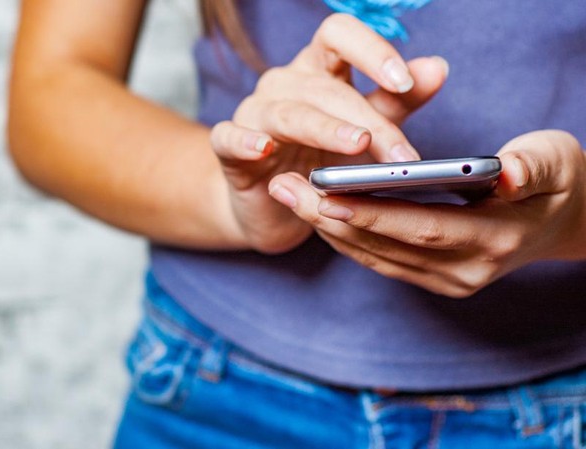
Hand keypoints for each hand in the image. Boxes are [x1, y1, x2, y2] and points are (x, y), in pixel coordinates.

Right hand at [210, 13, 447, 253]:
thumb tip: (437, 67)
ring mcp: (254, 114)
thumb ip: (396, 101)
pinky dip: (244, 141)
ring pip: (287, 112)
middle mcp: (284, 83)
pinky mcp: (227, 149)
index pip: (338, 34)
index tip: (403, 80)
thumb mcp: (364, 129)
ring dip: (325, 128)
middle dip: (368, 119)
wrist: (270, 205)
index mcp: (318, 69)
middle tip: (402, 155)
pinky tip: (263, 148)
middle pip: (325, 87)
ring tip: (356, 146)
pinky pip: (229, 137)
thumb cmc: (317, 159)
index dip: (370, 50)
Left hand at [269, 130, 585, 297]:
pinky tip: (316, 213)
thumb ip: (531, 166)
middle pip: (386, 246)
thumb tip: (506, 173)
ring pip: (376, 256)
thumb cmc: (558, 178)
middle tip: (285, 188)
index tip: (325, 194)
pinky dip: (347, 238)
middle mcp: (467, 271)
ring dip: (328, 228)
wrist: (567, 219)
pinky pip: (380, 260)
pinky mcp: (435, 278)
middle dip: (331, 217)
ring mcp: (450, 280)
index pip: (422, 227)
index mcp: (496, 239)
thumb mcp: (555, 160)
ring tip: (288, 195)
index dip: (371, 213)